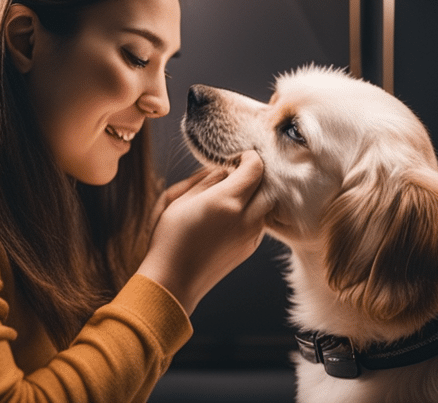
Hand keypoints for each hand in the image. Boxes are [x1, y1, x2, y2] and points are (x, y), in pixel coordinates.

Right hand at [136, 151, 271, 314]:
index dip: (249, 157)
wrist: (173, 281)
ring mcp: (250, 236)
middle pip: (268, 186)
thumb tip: (224, 170)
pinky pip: (260, 222)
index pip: (256, 168)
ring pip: (267, 205)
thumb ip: (205, 180)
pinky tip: (231, 214)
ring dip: (255, 194)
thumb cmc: (169, 238)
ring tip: (233, 194)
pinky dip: (253, 212)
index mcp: (227, 201)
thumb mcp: (178, 199)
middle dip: (256, 175)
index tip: (237, 156)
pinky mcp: (250, 248)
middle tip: (238, 172)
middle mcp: (245, 218)